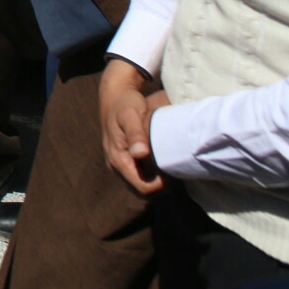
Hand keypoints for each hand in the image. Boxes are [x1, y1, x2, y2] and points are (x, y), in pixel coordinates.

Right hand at [100, 58, 168, 195]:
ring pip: (141, 186)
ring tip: (169, 165)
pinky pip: (139, 177)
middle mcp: (115, 165)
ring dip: (156, 182)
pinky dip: (152, 175)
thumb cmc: (125, 104)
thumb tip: (140, 153)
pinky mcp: (124, 161)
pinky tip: (161, 162)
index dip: (160, 185)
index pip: (142, 187)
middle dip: (160, 186)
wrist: (114, 97)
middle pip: (141, 191)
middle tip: (174, 170)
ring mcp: (118, 165)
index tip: (173, 171)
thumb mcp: (130, 115)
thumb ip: (136, 134)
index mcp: (117, 158)